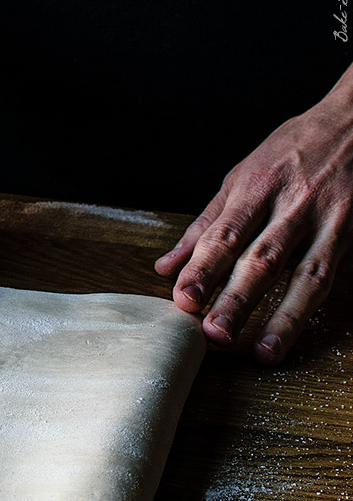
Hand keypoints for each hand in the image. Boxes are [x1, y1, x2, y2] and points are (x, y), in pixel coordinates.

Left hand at [155, 80, 352, 363]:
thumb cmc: (292, 149)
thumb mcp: (242, 175)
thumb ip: (205, 224)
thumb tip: (166, 267)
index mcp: (256, 184)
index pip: (224, 234)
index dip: (203, 269)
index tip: (183, 300)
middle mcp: (292, 202)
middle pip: (262, 258)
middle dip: (236, 297)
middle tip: (214, 332)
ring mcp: (328, 218)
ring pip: (305, 274)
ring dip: (283, 316)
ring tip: (263, 351)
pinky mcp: (352, 231)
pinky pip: (333, 272)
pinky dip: (314, 304)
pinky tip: (300, 330)